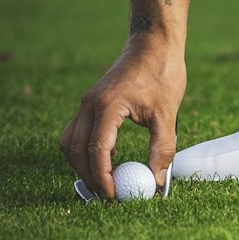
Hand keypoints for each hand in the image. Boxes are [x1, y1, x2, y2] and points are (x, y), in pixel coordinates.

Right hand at [60, 37, 185, 199]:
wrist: (154, 43)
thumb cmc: (162, 73)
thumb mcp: (167, 114)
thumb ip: (162, 148)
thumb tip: (156, 180)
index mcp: (107, 106)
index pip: (97, 151)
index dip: (103, 178)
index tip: (113, 197)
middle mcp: (90, 104)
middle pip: (77, 150)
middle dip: (89, 176)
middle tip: (107, 196)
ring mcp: (87, 102)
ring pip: (71, 142)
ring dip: (82, 164)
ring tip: (104, 181)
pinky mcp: (91, 102)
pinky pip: (78, 131)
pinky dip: (86, 149)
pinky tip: (108, 158)